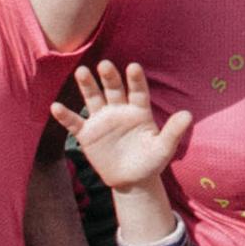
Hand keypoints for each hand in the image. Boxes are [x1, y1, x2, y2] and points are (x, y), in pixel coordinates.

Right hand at [49, 60, 196, 195]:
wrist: (132, 180)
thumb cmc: (151, 161)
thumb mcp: (164, 148)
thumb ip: (174, 131)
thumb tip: (189, 114)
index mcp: (140, 110)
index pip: (138, 91)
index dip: (136, 80)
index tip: (134, 66)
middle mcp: (120, 110)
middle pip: (114, 89)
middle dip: (109, 77)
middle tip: (105, 65)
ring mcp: (102, 120)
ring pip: (93, 98)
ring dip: (87, 86)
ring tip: (81, 72)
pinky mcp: (87, 134)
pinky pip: (74, 123)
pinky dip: (65, 115)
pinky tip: (56, 107)